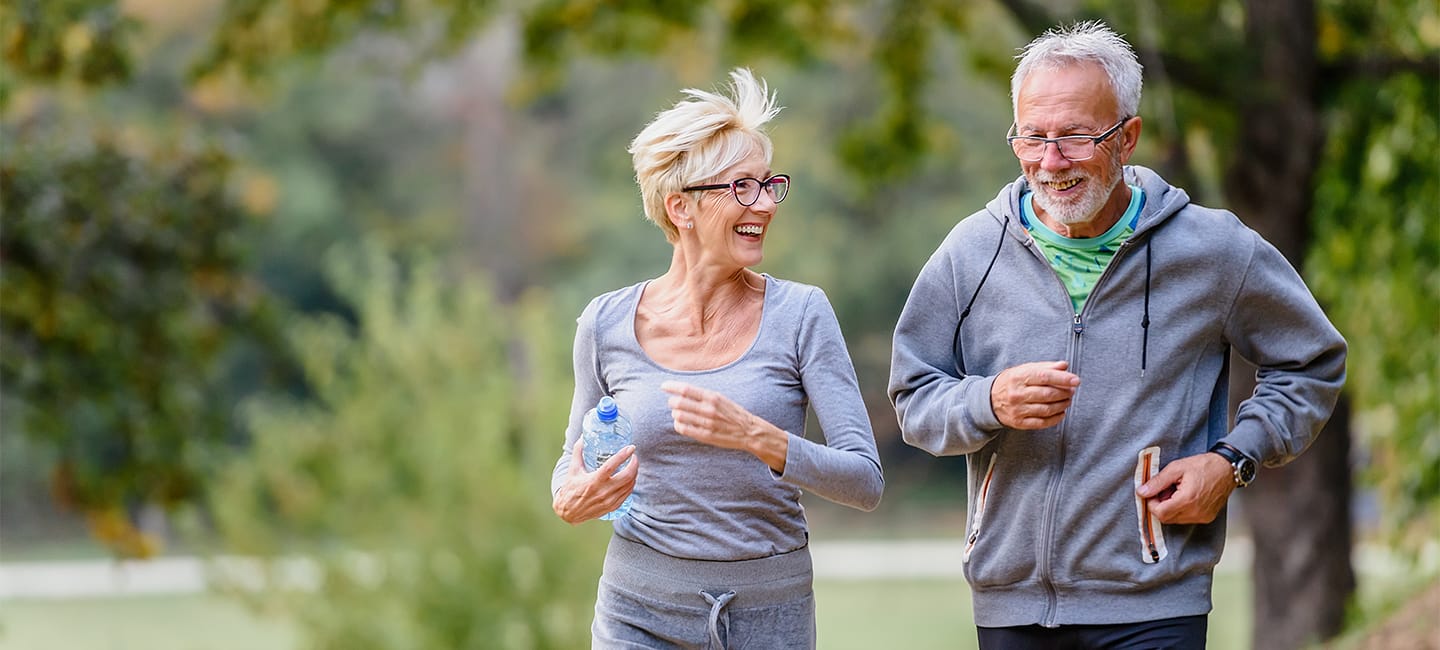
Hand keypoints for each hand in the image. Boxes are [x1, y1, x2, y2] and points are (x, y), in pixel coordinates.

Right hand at [551, 437, 638, 523]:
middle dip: (634, 464)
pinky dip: (631, 484)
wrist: (569, 512)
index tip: (631, 447)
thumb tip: (582, 437)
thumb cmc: (571, 489)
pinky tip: (630, 478)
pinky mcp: (613, 507)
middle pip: (627, 476)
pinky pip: (627, 494)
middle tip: (634, 457)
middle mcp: (603, 492)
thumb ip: (578, 452)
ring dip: (634, 474)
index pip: (612, 465)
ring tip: (633, 466)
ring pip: (629, 485)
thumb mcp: (573, 469)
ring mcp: (609, 501)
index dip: (623, 455)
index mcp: (593, 481)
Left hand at [660, 381, 787, 471]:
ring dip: (675, 413)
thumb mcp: (720, 398)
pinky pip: (683, 429)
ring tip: (677, 413)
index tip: (663, 386)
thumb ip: (703, 395)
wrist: (748, 431)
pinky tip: (680, 423)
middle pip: (679, 402)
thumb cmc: (732, 413)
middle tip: (672, 402)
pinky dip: (678, 425)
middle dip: (672, 401)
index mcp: (713, 397)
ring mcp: (707, 423)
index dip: (672, 386)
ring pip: (679, 416)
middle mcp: (709, 409)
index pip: (686, 389)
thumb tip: (682, 391)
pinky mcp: (705, 435)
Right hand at [990, 361, 1080, 428]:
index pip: (1044, 377)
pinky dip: (1055, 418)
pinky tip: (1061, 412)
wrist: (989, 400)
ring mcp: (1018, 409)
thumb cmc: (1010, 383)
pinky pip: (1042, 422)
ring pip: (1046, 409)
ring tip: (1067, 400)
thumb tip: (1064, 366)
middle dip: (1064, 392)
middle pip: (1047, 394)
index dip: (1062, 379)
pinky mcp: (1019, 422)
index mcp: (1018, 377)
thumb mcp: (1024, 370)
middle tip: (1072, 390)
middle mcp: (1017, 394)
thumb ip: (1045, 367)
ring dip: (1062, 405)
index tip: (1075, 380)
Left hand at [1137, 452, 1234, 523]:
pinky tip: (1185, 496)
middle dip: (1160, 505)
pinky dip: (1181, 510)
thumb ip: (1157, 482)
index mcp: (1187, 500)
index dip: (1152, 504)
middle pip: (1166, 518)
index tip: (1151, 494)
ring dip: (1170, 508)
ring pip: (1176, 520)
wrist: (1227, 469)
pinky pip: (1187, 519)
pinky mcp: (1207, 518)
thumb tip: (1142, 492)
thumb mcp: (1176, 468)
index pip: (1160, 513)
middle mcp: (1196, 512)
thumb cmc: (1204, 466)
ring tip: (1177, 491)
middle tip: (1165, 490)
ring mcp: (1202, 517)